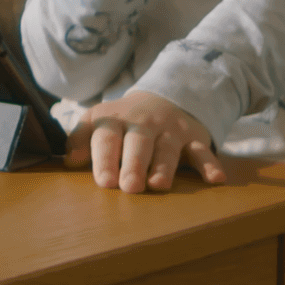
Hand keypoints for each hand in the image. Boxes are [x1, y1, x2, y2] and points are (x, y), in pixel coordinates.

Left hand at [64, 91, 225, 192]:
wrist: (163, 97)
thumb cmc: (123, 122)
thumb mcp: (98, 121)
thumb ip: (80, 138)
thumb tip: (69, 160)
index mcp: (115, 119)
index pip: (107, 137)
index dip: (105, 158)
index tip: (104, 182)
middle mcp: (144, 123)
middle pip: (139, 143)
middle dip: (134, 164)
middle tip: (129, 187)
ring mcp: (170, 130)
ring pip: (168, 149)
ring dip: (164, 167)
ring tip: (158, 186)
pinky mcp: (193, 138)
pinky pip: (202, 151)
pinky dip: (209, 164)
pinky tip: (215, 179)